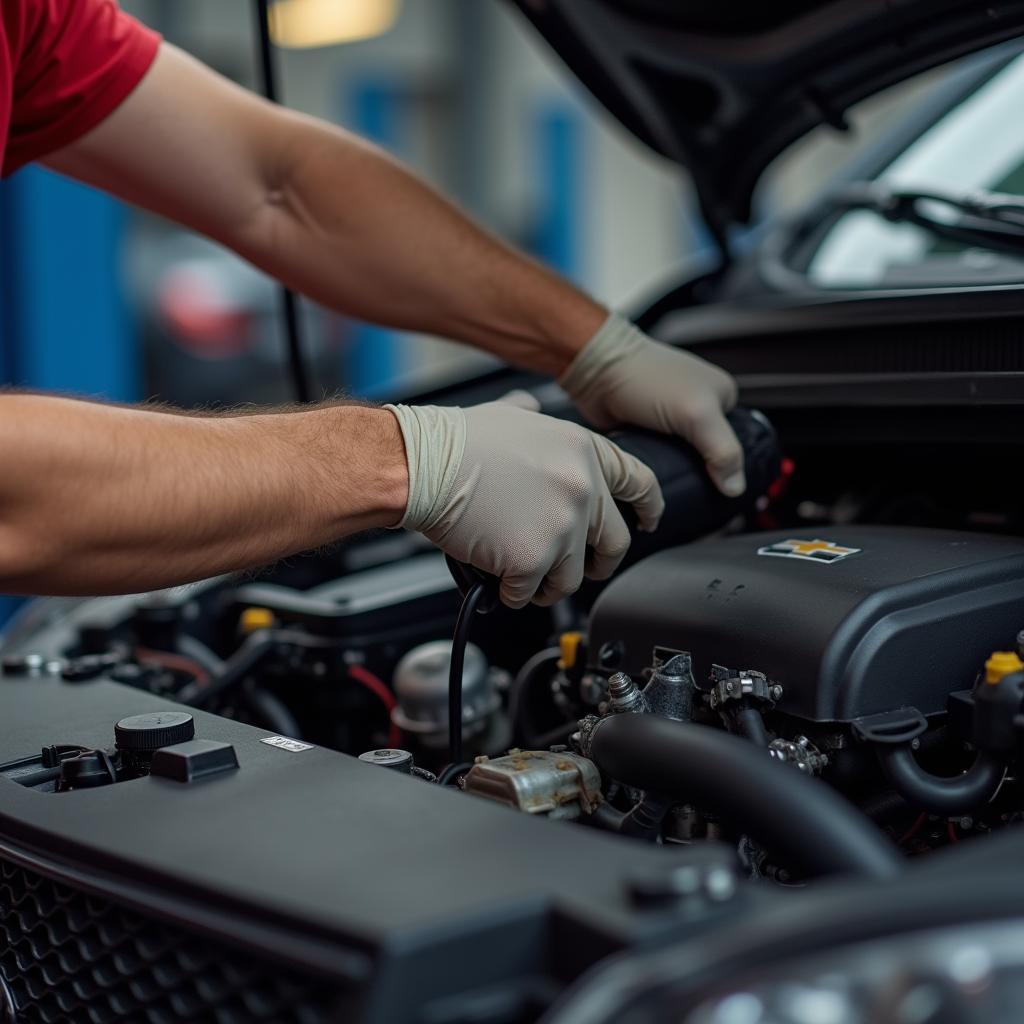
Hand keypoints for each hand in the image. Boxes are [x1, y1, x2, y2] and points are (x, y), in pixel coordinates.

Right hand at [385, 396, 663, 607]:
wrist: (424, 464)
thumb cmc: (457, 441)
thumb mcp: (512, 414)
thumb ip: (536, 418)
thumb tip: (532, 409)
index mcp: (583, 450)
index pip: (639, 483)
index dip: (648, 507)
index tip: (647, 522)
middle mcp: (582, 487)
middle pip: (614, 541)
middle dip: (599, 562)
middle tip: (584, 568)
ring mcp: (562, 525)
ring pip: (572, 576)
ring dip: (550, 583)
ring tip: (528, 580)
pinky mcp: (533, 557)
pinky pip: (531, 591)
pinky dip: (515, 593)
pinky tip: (500, 583)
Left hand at [559, 313, 744, 496]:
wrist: (596, 371)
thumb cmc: (647, 379)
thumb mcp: (697, 414)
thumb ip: (722, 450)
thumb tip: (735, 487)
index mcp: (721, 395)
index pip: (735, 442)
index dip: (728, 467)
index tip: (718, 492)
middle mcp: (698, 405)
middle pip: (707, 452)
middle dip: (700, 471)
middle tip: (693, 493)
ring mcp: (671, 418)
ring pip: (681, 457)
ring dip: (675, 470)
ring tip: (671, 489)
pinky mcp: (647, 429)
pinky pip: (659, 456)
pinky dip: (656, 466)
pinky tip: (653, 477)